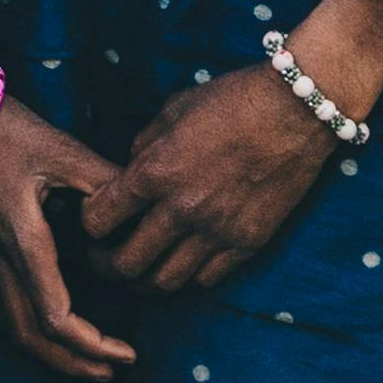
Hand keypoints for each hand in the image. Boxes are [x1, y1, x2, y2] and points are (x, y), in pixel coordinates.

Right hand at [0, 94, 135, 380]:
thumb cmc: (5, 131)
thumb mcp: (61, 149)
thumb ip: (103, 180)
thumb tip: (141, 206)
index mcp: (24, 241)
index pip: (56, 317)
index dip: (93, 345)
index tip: (128, 352)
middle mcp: (1, 260)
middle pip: (32, 339)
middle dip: (74, 363)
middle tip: (114, 371)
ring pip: (15, 329)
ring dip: (53, 355)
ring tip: (90, 363)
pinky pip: (7, 310)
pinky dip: (36, 334)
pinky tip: (58, 330)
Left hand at [81, 57, 346, 296]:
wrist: (295, 110)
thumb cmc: (232, 99)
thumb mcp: (174, 109)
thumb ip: (144, 145)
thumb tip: (129, 169)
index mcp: (155, 172)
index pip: (100, 219)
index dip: (88, 225)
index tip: (92, 222)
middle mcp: (181, 210)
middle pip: (127, 264)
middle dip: (105, 266)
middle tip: (103, 260)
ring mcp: (216, 232)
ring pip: (165, 282)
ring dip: (143, 282)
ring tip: (138, 272)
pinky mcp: (247, 244)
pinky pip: (206, 280)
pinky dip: (186, 278)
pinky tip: (180, 265)